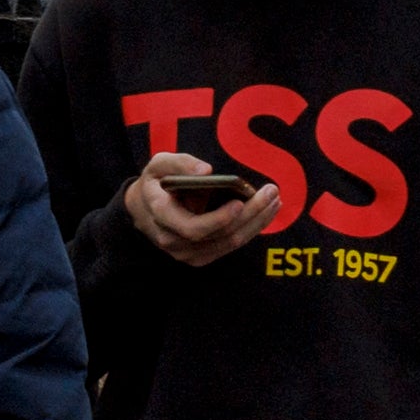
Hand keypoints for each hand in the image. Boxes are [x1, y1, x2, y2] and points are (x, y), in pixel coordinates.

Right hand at [119, 158, 278, 268]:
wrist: (144, 210)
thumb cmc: (156, 183)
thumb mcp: (158, 165)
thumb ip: (178, 163)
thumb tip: (206, 170)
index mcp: (162, 217)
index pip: (193, 228)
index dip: (219, 219)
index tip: (239, 203)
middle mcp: (174, 241)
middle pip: (220, 235)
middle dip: (250, 215)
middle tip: (271, 192)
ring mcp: (188, 253)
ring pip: (230, 243)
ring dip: (257, 222)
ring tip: (275, 200)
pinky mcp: (201, 256)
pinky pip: (230, 246)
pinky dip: (252, 229)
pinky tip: (266, 212)